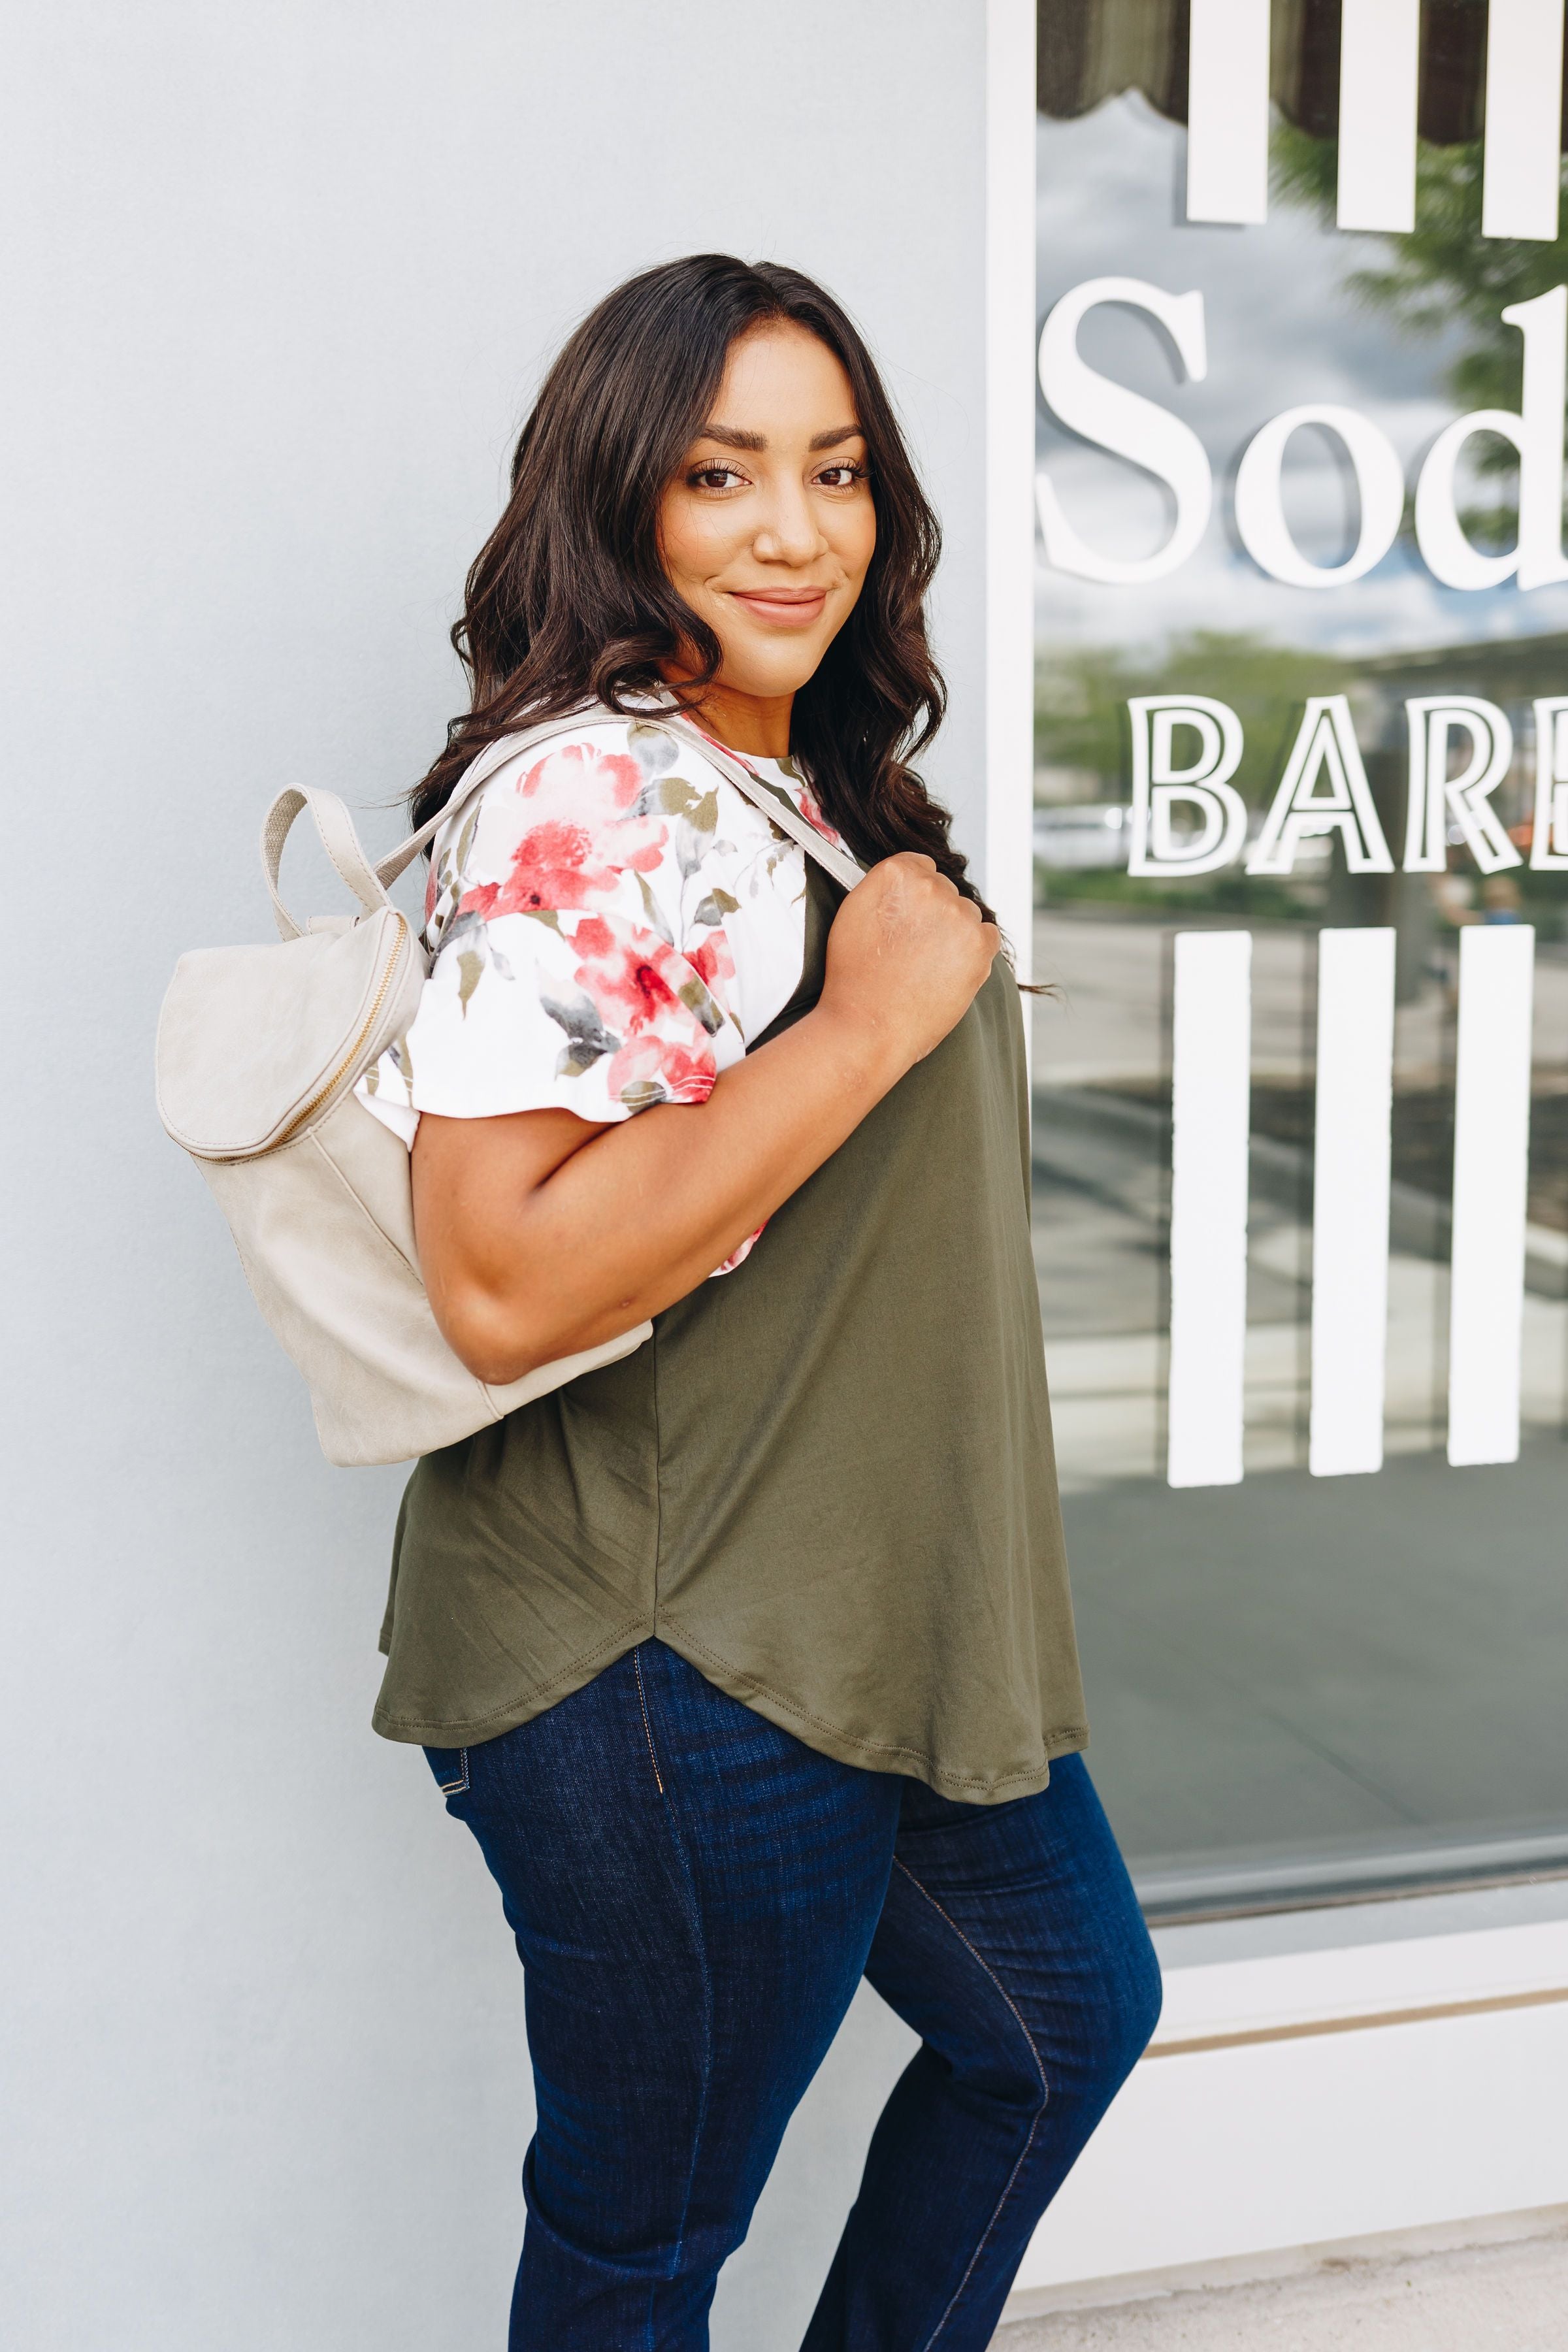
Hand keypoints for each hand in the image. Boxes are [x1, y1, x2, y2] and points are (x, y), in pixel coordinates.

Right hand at [819, 854, 1000, 1074]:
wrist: (869, 1027)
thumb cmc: (855, 980)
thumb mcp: (853, 916)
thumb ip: (882, 888)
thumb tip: (907, 881)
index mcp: (895, 873)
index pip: (920, 866)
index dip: (913, 895)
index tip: (908, 915)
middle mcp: (929, 886)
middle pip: (945, 889)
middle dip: (933, 914)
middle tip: (912, 950)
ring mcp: (958, 914)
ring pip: (966, 913)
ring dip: (953, 934)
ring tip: (925, 967)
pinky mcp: (980, 943)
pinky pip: (988, 934)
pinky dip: (974, 951)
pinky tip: (947, 971)